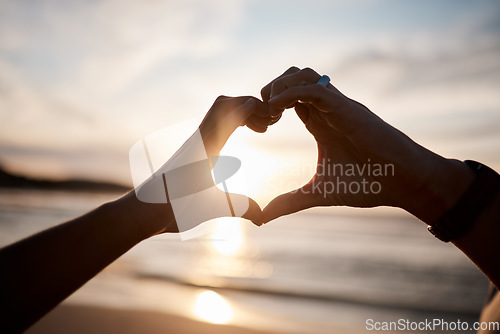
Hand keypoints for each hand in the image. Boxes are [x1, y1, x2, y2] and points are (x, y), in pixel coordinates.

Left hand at [133, 95, 271, 235]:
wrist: (143, 210)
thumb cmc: (173, 207)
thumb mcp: (211, 208)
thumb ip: (240, 208)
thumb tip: (263, 218)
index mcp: (206, 145)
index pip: (231, 110)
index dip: (255, 107)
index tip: (274, 118)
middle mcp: (200, 138)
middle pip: (226, 103)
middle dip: (251, 105)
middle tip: (271, 122)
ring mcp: (195, 143)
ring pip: (219, 111)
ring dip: (242, 112)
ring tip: (262, 129)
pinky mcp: (192, 151)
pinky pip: (215, 125)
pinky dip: (233, 122)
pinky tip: (242, 138)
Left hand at [260, 67, 474, 223]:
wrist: (404, 182)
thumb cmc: (369, 184)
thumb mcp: (318, 193)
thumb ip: (290, 202)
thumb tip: (262, 218)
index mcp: (319, 122)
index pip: (288, 98)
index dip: (269, 106)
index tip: (260, 127)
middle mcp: (326, 110)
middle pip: (292, 78)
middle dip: (270, 90)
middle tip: (262, 116)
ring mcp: (337, 106)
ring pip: (302, 75)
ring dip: (279, 87)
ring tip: (269, 112)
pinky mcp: (346, 109)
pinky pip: (314, 89)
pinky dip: (290, 93)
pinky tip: (276, 110)